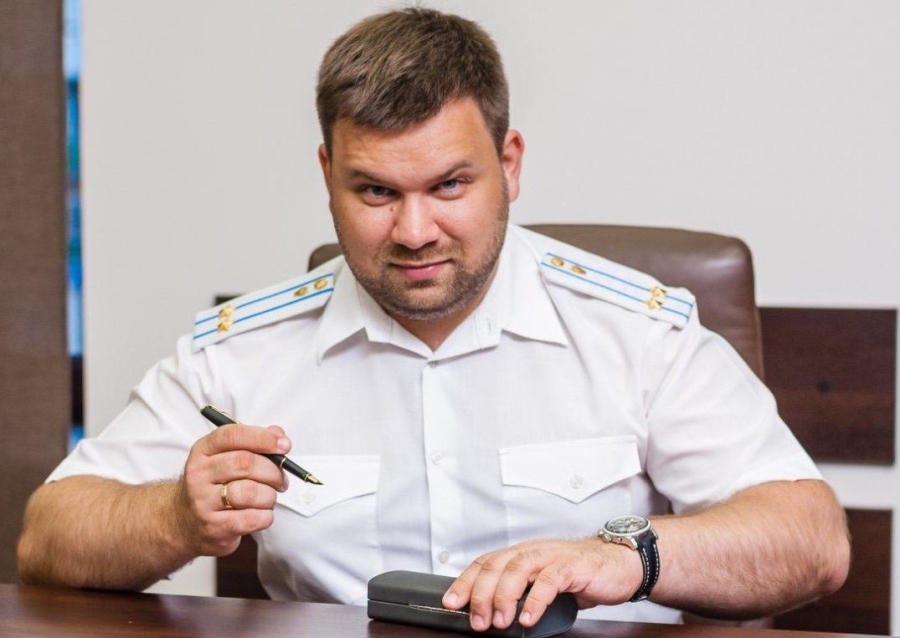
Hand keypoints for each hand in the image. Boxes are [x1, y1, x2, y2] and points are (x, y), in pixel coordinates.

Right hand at [177, 423, 290, 556]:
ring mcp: (203, 503)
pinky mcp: (213, 528)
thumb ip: (253, 443)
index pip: (233, 435)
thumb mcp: (224, 458)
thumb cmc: (214, 486)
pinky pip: (251, 519)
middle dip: (273, 472)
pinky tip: (261, 514)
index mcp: (202, 451)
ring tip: (268, 498)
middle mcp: (199, 475)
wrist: (184, 523)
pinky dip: (265, 516)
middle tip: (281, 480)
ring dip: (269, 496)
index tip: (285, 445)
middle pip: (246, 463)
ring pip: (251, 492)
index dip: (263, 438)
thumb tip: (279, 433)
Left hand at [442, 538, 642, 630]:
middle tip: (476, 621)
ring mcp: (552, 556)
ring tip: (499, 621)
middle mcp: (532, 551)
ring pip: (518, 569)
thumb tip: (491, 615)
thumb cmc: (579, 574)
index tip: (450, 603)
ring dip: (504, 596)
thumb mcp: (542, 582)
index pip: (485, 563)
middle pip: (496, 565)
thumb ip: (520, 592)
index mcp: (521, 553)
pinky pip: (550, 581)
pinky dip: (535, 600)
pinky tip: (528, 618)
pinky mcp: (573, 567)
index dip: (465, 582)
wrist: (620, 563)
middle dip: (480, 594)